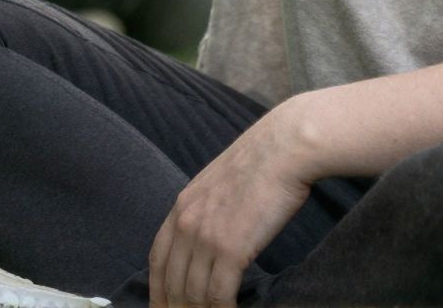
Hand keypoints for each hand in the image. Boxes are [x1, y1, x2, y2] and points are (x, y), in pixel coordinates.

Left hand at [148, 106, 314, 307]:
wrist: (284, 148)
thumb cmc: (261, 164)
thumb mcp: (218, 183)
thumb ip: (205, 210)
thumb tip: (209, 239)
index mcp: (182, 206)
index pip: (157, 259)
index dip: (158, 291)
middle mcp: (187, 223)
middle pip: (172, 283)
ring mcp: (206, 237)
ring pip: (193, 295)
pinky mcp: (230, 250)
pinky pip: (218, 296)